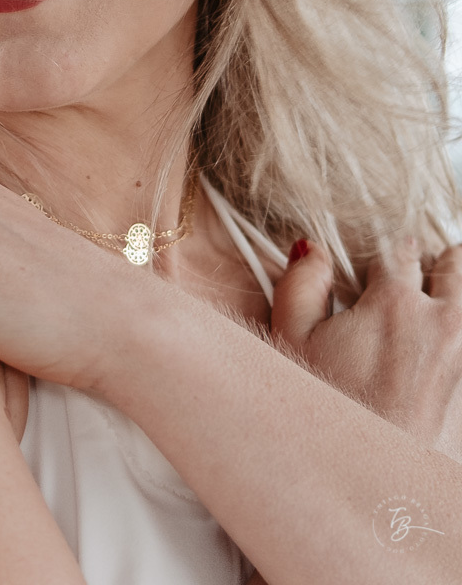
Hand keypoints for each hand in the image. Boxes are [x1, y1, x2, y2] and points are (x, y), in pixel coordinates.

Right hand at [269, 236, 461, 460]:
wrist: (368, 487)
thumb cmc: (324, 412)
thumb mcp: (291, 342)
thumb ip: (302, 283)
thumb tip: (313, 248)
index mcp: (395, 304)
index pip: (402, 249)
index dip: (389, 257)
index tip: (378, 275)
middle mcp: (444, 324)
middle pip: (457, 263)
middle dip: (438, 268)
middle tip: (415, 289)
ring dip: (456, 298)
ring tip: (432, 321)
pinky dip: (457, 344)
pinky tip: (436, 360)